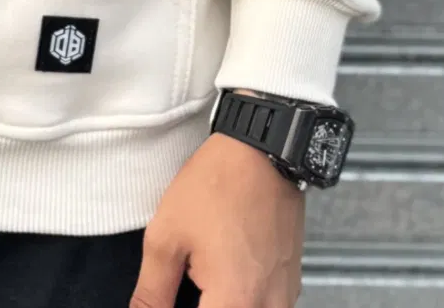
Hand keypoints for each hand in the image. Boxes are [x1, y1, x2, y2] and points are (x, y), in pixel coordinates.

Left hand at [130, 119, 304, 306]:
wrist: (264, 151)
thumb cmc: (215, 187)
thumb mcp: (167, 235)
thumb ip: (152, 292)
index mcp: (235, 302)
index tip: (165, 300)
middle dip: (204, 304)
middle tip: (187, 281)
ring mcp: (285, 297)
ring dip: (222, 303)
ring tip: (202, 278)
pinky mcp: (291, 283)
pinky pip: (265, 306)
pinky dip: (243, 299)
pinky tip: (224, 275)